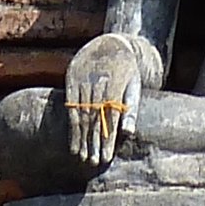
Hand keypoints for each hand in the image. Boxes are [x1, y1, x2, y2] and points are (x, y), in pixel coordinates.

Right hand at [66, 33, 149, 169]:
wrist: (111, 43)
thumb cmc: (127, 71)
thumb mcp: (135, 86)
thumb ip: (131, 109)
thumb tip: (128, 133)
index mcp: (117, 81)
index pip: (110, 116)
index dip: (108, 138)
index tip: (106, 157)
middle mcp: (97, 79)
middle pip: (94, 117)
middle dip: (93, 141)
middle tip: (93, 162)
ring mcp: (82, 77)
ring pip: (81, 113)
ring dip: (81, 137)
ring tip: (82, 156)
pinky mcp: (71, 76)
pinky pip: (69, 105)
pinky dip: (71, 125)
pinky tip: (73, 141)